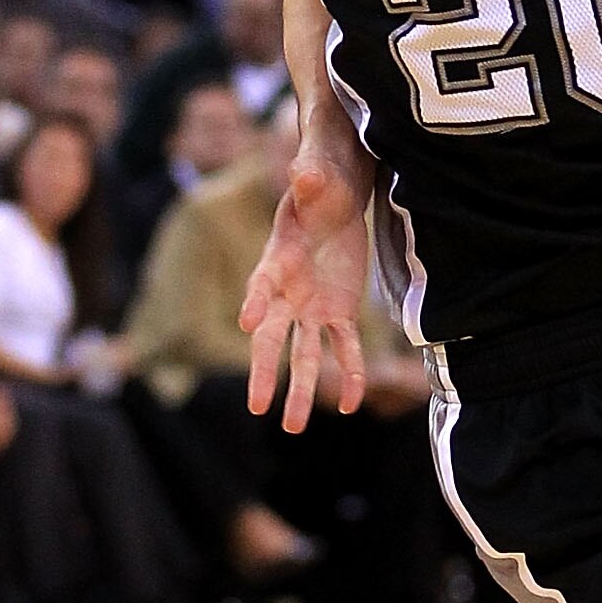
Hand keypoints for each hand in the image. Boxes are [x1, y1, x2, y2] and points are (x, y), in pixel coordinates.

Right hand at [240, 134, 370, 432]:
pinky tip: (355, 403)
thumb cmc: (319, 186)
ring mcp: (312, 307)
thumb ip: (310, 181)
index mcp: (276, 260)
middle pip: (271, 336)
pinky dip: (351, 372)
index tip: (246, 321)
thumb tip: (305, 175)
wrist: (336, 199)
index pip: (262, 282)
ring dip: (302, 390)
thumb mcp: (317, 179)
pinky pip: (345, 347)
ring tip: (293, 427)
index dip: (255, 299)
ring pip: (305, 355)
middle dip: (265, 370)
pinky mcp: (339, 312)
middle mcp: (287, 293)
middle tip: (256, 405)